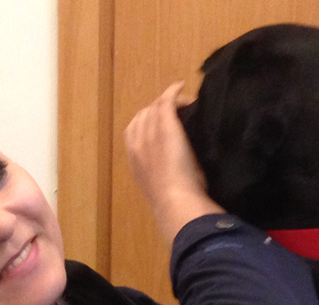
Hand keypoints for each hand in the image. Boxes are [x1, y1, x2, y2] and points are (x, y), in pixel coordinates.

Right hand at [125, 81, 224, 243]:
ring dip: (170, 103)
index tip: (162, 125)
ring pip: (156, 107)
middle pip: (144, 115)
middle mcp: (137, 141)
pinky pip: (167, 100)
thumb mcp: (160, 189)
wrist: (174, 201)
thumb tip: (174, 173)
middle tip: (178, 113)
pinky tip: (182, 87)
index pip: (135, 130)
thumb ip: (162, 175)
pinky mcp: (165, 124)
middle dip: (158, 111)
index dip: (148, 123)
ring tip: (184, 104)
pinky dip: (174, 91)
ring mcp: (150, 131)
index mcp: (133, 159)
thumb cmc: (171, 203)